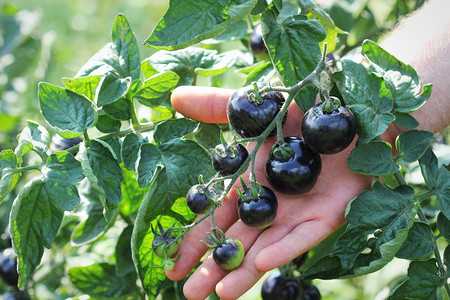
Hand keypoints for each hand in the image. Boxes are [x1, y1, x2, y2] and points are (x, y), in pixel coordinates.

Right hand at [166, 86, 371, 299]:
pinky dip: (284, 248)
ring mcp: (298, 211)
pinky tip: (262, 264)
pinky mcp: (328, 213)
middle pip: (238, 241)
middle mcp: (271, 203)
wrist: (350, 108)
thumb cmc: (300, 109)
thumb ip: (214, 106)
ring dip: (244, 270)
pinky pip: (304, 235)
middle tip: (190, 295)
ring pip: (266, 246)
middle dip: (214, 267)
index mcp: (250, 183)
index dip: (195, 241)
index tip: (173, 266)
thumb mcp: (253, 108)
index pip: (216, 219)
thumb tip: (174, 98)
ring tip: (220, 295)